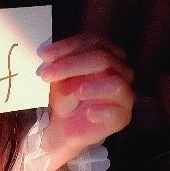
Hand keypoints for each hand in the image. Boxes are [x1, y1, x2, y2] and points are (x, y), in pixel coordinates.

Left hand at [36, 34, 133, 170]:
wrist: (65, 128)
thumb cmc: (66, 98)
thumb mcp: (60, 76)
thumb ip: (60, 64)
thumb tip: (49, 56)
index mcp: (108, 54)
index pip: (93, 42)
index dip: (68, 46)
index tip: (44, 55)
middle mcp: (121, 71)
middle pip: (103, 59)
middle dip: (71, 65)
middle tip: (46, 74)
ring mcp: (125, 94)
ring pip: (115, 83)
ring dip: (90, 86)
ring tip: (74, 92)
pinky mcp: (122, 117)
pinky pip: (116, 111)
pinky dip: (101, 111)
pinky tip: (88, 113)